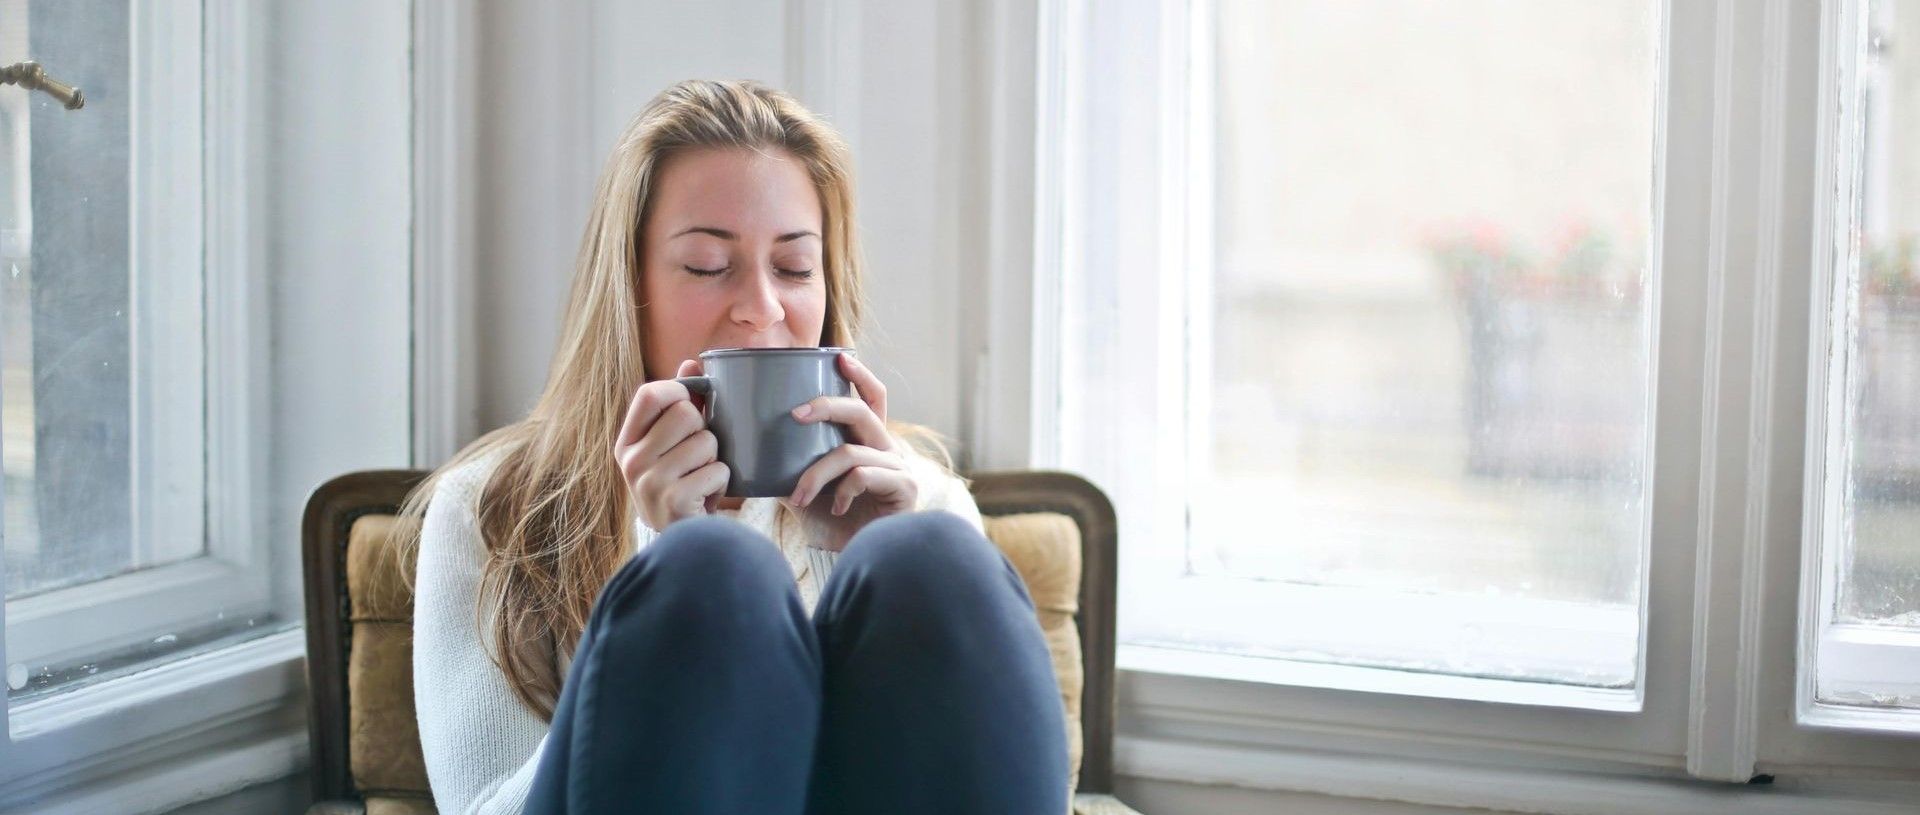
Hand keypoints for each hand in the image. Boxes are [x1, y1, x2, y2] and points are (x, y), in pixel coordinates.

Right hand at [614, 359, 727, 531]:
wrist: (680, 541)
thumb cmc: (679, 484)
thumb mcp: (670, 446)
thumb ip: (679, 404)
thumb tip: (691, 362)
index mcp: (627, 442)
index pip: (650, 394)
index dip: (678, 391)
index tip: (691, 405)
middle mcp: (631, 461)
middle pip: (686, 413)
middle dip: (705, 430)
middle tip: (699, 454)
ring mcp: (650, 482)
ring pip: (707, 441)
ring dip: (716, 458)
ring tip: (702, 476)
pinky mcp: (674, 501)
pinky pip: (718, 470)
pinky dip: (722, 481)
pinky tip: (707, 495)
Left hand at [783, 353, 917, 550]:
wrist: (853, 561)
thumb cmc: (831, 523)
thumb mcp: (802, 487)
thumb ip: (786, 464)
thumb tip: (744, 445)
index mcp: (868, 442)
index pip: (872, 399)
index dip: (860, 376)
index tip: (839, 357)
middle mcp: (888, 449)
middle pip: (861, 411)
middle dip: (826, 406)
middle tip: (794, 414)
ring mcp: (899, 468)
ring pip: (850, 451)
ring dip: (816, 474)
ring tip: (798, 497)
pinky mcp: (904, 489)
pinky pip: (863, 475)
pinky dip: (841, 490)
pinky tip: (835, 508)